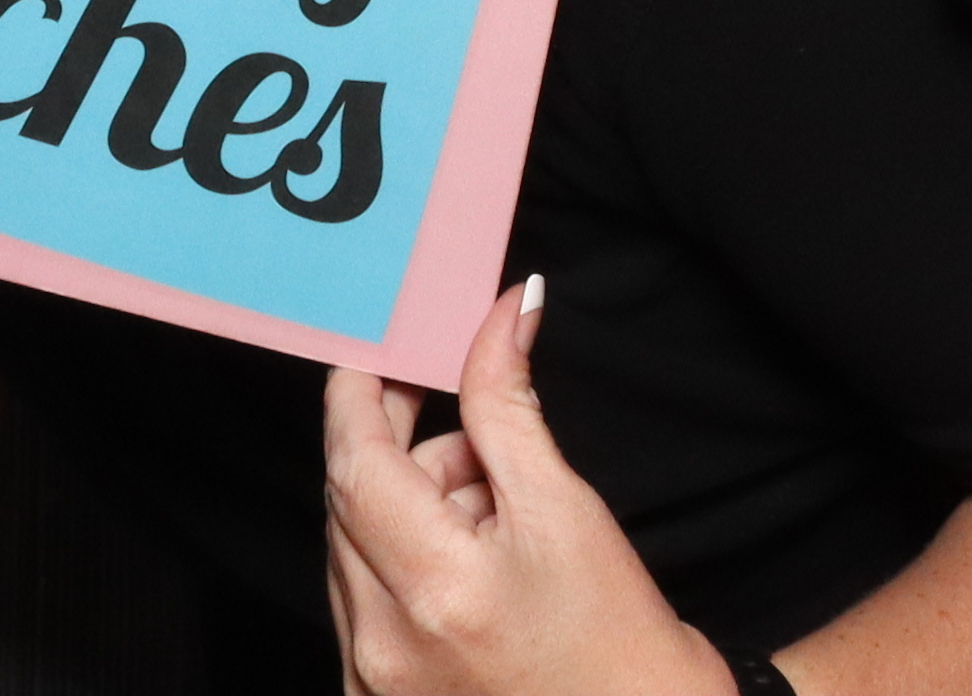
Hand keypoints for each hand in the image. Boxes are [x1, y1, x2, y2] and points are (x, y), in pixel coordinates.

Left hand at [320, 279, 731, 695]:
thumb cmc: (621, 647)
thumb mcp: (567, 509)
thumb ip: (510, 405)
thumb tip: (507, 312)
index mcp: (435, 590)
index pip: (356, 462)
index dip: (359, 396)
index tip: (377, 356)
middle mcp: (386, 645)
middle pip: (350, 503)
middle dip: (404, 453)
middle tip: (471, 439)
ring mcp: (374, 683)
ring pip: (353, 553)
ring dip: (406, 512)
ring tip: (493, 522)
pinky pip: (361, 606)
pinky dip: (401, 568)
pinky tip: (469, 574)